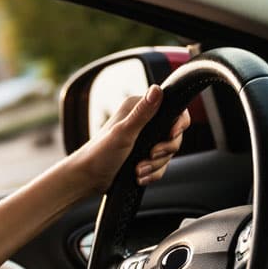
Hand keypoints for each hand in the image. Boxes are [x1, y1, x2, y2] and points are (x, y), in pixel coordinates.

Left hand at [73, 84, 190, 194]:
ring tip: (138, 170)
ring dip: (155, 165)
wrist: (89, 178)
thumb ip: (142, 113)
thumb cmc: (100, 153)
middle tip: (150, 155)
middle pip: (174, 135)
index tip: (171, 134)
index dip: (178, 123)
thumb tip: (157, 90)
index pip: (172, 108)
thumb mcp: (123, 132)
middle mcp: (143, 122)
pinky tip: (139, 176)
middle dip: (164, 150)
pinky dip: (152, 173)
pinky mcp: (144, 156)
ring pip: (167, 153)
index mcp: (137, 108)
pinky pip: (161, 166)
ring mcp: (144, 140)